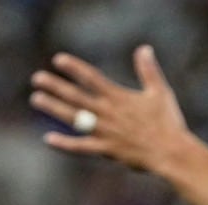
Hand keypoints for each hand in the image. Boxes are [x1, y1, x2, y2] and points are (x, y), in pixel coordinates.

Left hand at [30, 45, 189, 171]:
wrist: (171, 153)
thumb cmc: (168, 123)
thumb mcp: (161, 92)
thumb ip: (149, 70)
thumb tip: (144, 49)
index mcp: (119, 97)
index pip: (91, 78)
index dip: (74, 68)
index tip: (58, 60)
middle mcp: (107, 112)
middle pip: (76, 96)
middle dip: (55, 86)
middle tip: (37, 78)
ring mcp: (105, 131)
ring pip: (74, 118)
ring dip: (54, 108)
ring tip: (36, 99)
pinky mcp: (107, 149)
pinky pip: (81, 147)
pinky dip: (65, 144)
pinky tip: (49, 139)